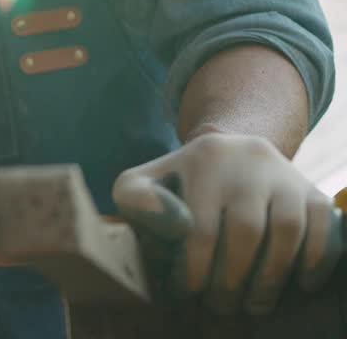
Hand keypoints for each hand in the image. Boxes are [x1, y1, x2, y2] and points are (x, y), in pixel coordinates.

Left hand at [113, 133, 343, 315]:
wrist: (227, 155)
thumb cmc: (176, 184)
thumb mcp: (141, 184)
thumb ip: (138, 202)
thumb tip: (173, 227)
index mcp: (202, 160)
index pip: (200, 224)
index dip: (195, 268)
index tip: (188, 293)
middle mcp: (247, 161)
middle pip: (246, 230)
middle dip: (233, 278)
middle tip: (220, 306)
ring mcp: (284, 174)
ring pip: (288, 228)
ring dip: (272, 276)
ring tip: (253, 304)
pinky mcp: (311, 190)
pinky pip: (325, 224)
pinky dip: (317, 259)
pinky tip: (300, 286)